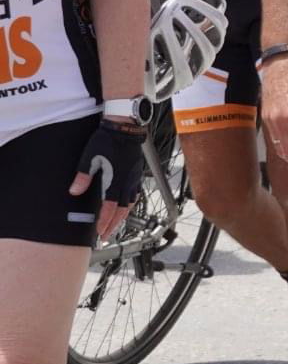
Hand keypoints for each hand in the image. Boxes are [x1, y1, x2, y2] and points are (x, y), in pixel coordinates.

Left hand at [70, 116, 144, 240]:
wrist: (126, 128)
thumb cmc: (106, 141)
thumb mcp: (90, 158)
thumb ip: (83, 177)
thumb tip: (74, 192)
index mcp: (116, 180)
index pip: (111, 207)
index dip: (105, 221)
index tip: (100, 232)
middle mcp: (127, 182)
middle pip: (123, 210)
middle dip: (114, 224)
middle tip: (107, 235)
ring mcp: (134, 178)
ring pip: (131, 203)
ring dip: (123, 216)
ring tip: (116, 224)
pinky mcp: (137, 173)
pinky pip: (135, 194)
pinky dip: (130, 204)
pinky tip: (127, 205)